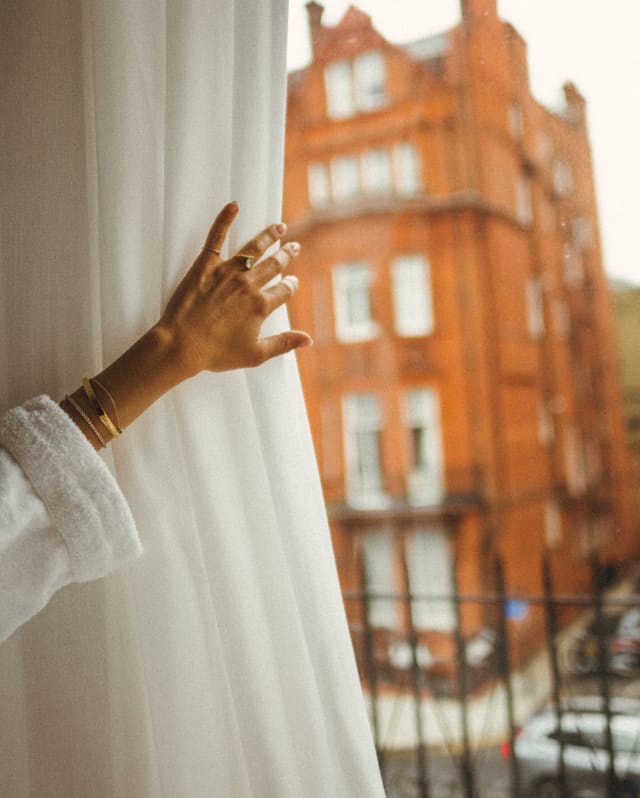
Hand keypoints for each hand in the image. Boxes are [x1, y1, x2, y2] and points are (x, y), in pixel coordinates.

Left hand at [156, 202, 311, 377]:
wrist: (181, 344)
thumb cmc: (216, 352)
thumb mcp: (255, 355)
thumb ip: (283, 344)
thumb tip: (308, 340)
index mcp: (261, 306)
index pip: (284, 290)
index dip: (290, 285)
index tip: (292, 281)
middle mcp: (248, 285)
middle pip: (273, 264)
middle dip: (286, 255)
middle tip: (293, 246)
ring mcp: (226, 272)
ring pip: (253, 248)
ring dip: (269, 236)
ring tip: (279, 227)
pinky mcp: (205, 265)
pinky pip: (216, 237)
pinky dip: (225, 219)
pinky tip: (234, 206)